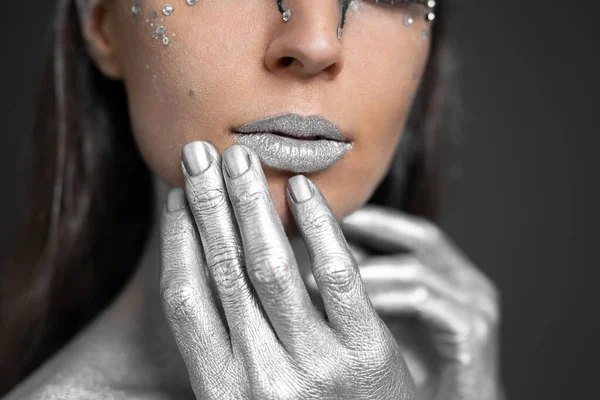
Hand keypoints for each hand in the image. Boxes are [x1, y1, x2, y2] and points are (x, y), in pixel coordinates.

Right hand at [159, 141, 415, 398]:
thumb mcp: (253, 395)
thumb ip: (231, 345)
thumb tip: (206, 265)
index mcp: (221, 388)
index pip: (187, 297)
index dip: (179, 238)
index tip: (176, 192)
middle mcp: (260, 377)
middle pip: (224, 271)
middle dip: (209, 204)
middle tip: (200, 153)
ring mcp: (315, 365)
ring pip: (273, 266)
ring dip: (253, 205)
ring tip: (242, 159)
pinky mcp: (367, 353)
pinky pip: (338, 274)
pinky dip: (318, 227)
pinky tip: (304, 189)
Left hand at [333, 207, 501, 399]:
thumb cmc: (418, 374)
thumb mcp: (387, 322)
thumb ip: (366, 288)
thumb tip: (319, 257)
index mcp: (452, 277)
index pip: (410, 233)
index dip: (370, 219)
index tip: (328, 211)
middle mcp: (469, 284)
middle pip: (421, 238)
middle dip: (371, 226)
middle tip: (324, 222)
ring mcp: (476, 305)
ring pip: (418, 270)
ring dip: (367, 270)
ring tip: (325, 273)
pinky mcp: (474, 332)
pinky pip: (424, 302)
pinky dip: (386, 297)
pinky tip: (353, 303)